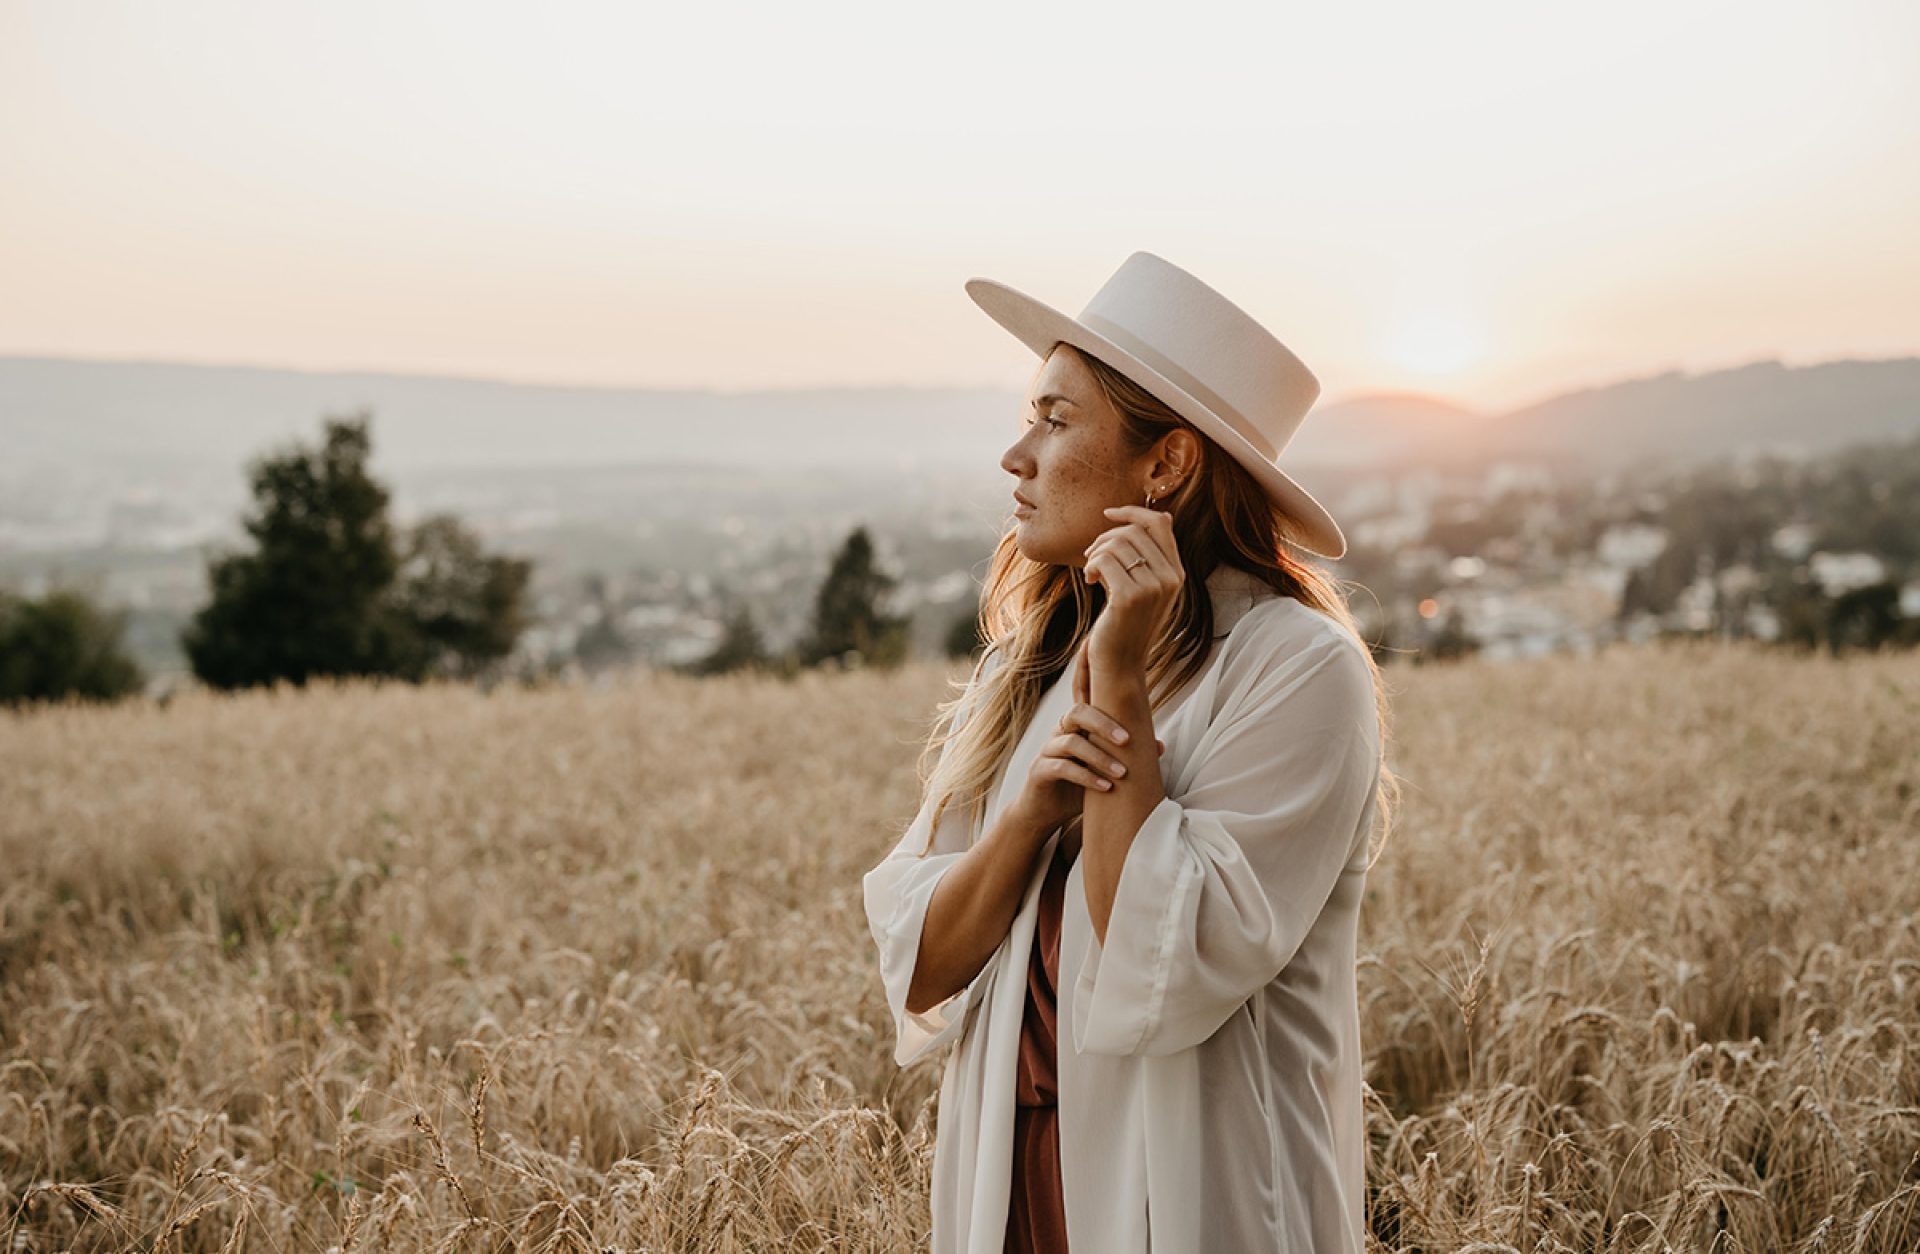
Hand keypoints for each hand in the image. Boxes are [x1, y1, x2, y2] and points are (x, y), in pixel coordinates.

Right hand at [1006, 644, 1164, 838]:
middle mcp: (1061, 732)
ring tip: (1121, 774)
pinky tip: (1105, 787)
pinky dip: (1085, 776)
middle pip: (1078, 712)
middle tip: (1127, 740)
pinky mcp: (1040, 771)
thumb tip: (1160, 745)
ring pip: (1071, 743)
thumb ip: (1127, 754)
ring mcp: (1048, 750)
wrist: (1045, 813)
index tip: (1093, 643)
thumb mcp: (1105, 769)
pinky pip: (1061, 768)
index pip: (1082, 692)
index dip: (1085, 667)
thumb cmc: (1079, 786)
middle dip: (1104, 723)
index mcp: (1077, 725)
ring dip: (1099, 757)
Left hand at [1083, 504, 1185, 675]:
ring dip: (1095, 553)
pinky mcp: (1130, 597)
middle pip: (1133, 531)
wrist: (1121, 663)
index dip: (1132, 511)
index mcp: (1176, 573)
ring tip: (1091, 572)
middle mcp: (1170, 579)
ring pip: (1116, 544)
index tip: (1108, 514)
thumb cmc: (1126, 621)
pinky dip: (1091, 565)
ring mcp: (1152, 588)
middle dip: (1105, 538)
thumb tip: (1164, 515)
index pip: (1159, 523)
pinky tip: (1090, 581)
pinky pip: (1104, 560)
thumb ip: (1151, 554)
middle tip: (1091, 557)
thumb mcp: (1145, 585)